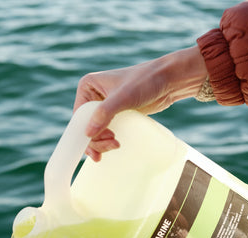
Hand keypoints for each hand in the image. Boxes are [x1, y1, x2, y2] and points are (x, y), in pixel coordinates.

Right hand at [73, 46, 207, 160]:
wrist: (168, 80)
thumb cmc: (146, 81)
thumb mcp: (124, 97)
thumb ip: (104, 114)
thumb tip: (88, 134)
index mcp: (88, 86)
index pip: (79, 116)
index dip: (87, 131)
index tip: (102, 141)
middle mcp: (92, 95)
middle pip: (86, 126)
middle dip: (96, 140)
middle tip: (112, 145)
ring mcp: (103, 105)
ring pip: (95, 131)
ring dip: (101, 143)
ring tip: (115, 145)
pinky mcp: (115, 113)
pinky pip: (105, 131)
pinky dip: (106, 140)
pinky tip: (112, 146)